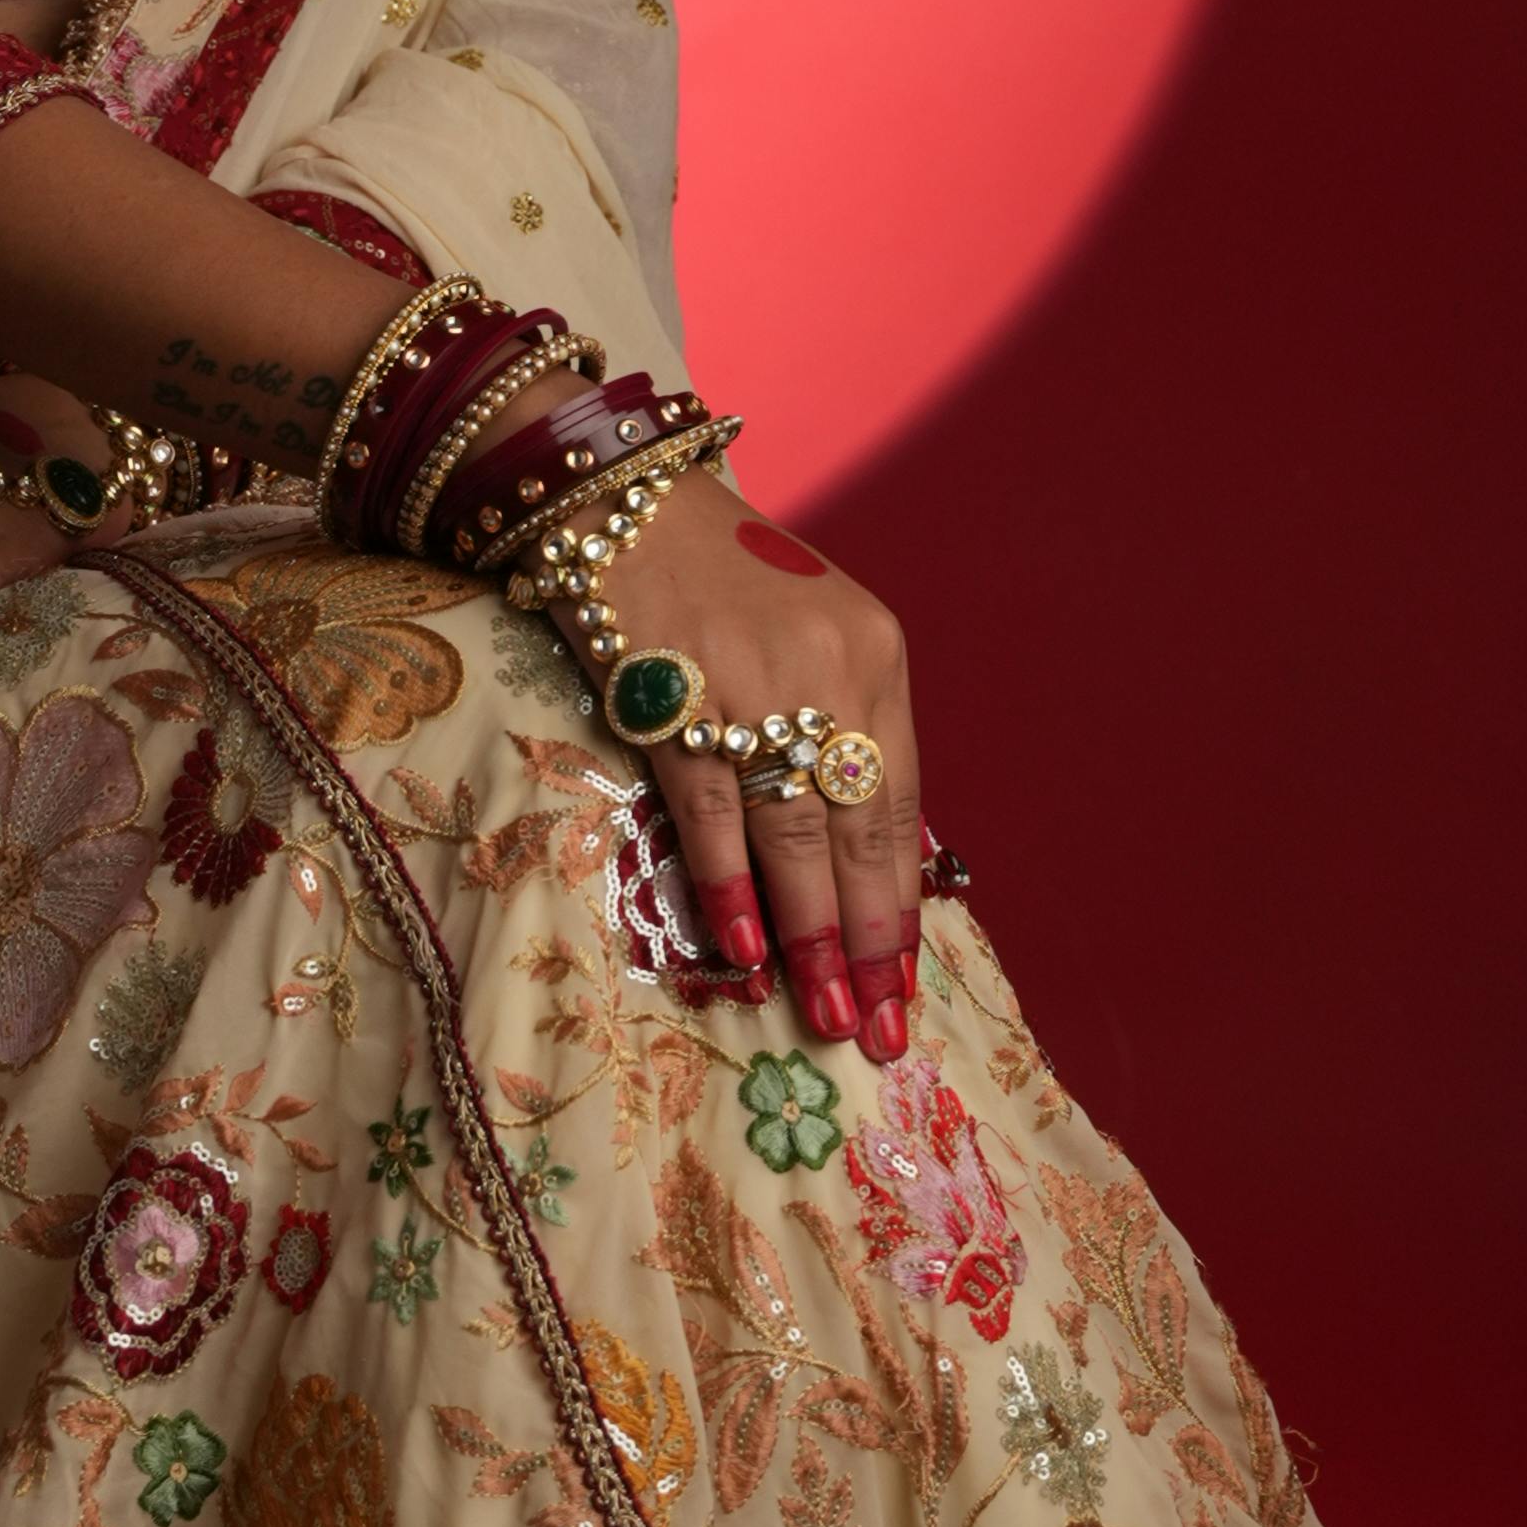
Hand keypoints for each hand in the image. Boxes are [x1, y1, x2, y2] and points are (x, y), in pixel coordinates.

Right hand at [594, 478, 927, 1054]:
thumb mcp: (814, 635)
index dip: (900, 895)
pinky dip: (731, 882)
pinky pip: (713, 809)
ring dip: (810, 931)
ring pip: (794, 832)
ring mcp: (752, 683)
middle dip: (868, 937)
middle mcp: (830, 672)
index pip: (901, 802)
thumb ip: (839, 727)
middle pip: (859, 829)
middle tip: (875, 1026)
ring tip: (825, 1012)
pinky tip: (746, 944)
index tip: (901, 975)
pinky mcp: (676, 695)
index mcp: (877, 658)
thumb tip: (854, 854)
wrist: (625, 500)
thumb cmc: (723, 577)